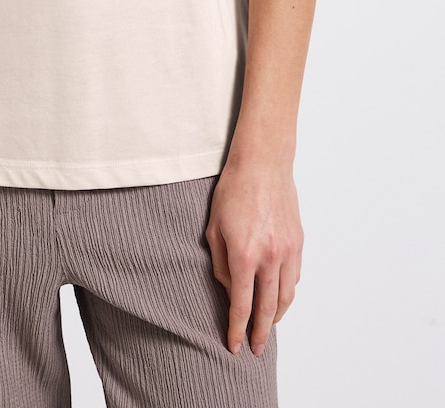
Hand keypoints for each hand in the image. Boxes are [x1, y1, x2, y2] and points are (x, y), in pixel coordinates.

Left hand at [205, 160, 303, 356]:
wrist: (263, 163)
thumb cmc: (233, 191)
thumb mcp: (214, 227)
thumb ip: (219, 263)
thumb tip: (229, 287)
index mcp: (244, 255)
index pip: (241, 304)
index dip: (237, 329)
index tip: (234, 346)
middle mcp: (270, 257)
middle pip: (268, 309)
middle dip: (261, 333)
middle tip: (256, 349)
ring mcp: (288, 251)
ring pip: (286, 296)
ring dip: (277, 317)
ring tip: (268, 327)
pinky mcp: (299, 242)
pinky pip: (295, 278)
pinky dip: (287, 293)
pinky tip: (279, 297)